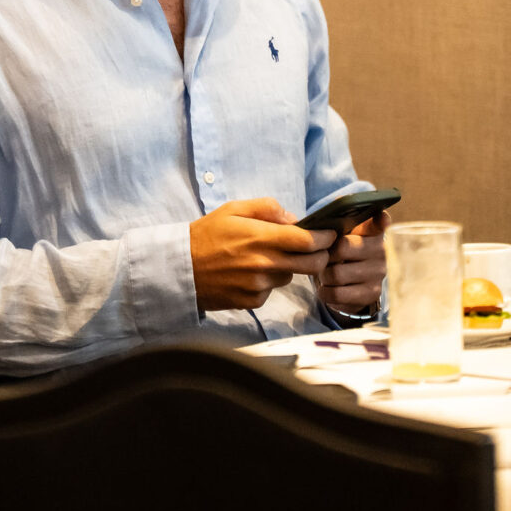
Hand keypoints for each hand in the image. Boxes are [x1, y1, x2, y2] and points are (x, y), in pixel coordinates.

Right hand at [190, 198, 335, 311]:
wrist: (180, 268)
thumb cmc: (207, 234)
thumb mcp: (233, 209)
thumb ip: (267, 208)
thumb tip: (293, 218)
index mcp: (261, 238)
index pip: (308, 241)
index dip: (325, 238)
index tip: (330, 234)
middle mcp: (264, 264)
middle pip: (311, 264)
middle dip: (319, 255)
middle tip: (315, 248)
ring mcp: (259, 286)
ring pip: (290, 276)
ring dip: (289, 267)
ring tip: (266, 257)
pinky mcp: (252, 302)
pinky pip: (272, 290)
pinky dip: (268, 281)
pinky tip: (249, 273)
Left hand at [316, 211, 389, 314]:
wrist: (350, 285)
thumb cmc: (342, 254)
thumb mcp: (342, 236)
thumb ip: (340, 224)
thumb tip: (334, 211)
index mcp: (373, 231)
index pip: (379, 222)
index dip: (381, 219)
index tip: (381, 217)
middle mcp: (381, 251)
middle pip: (342, 248)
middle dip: (325, 255)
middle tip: (322, 258)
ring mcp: (378, 273)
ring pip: (336, 274)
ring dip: (323, 275)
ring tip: (325, 274)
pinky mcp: (372, 293)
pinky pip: (337, 293)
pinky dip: (325, 291)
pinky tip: (327, 287)